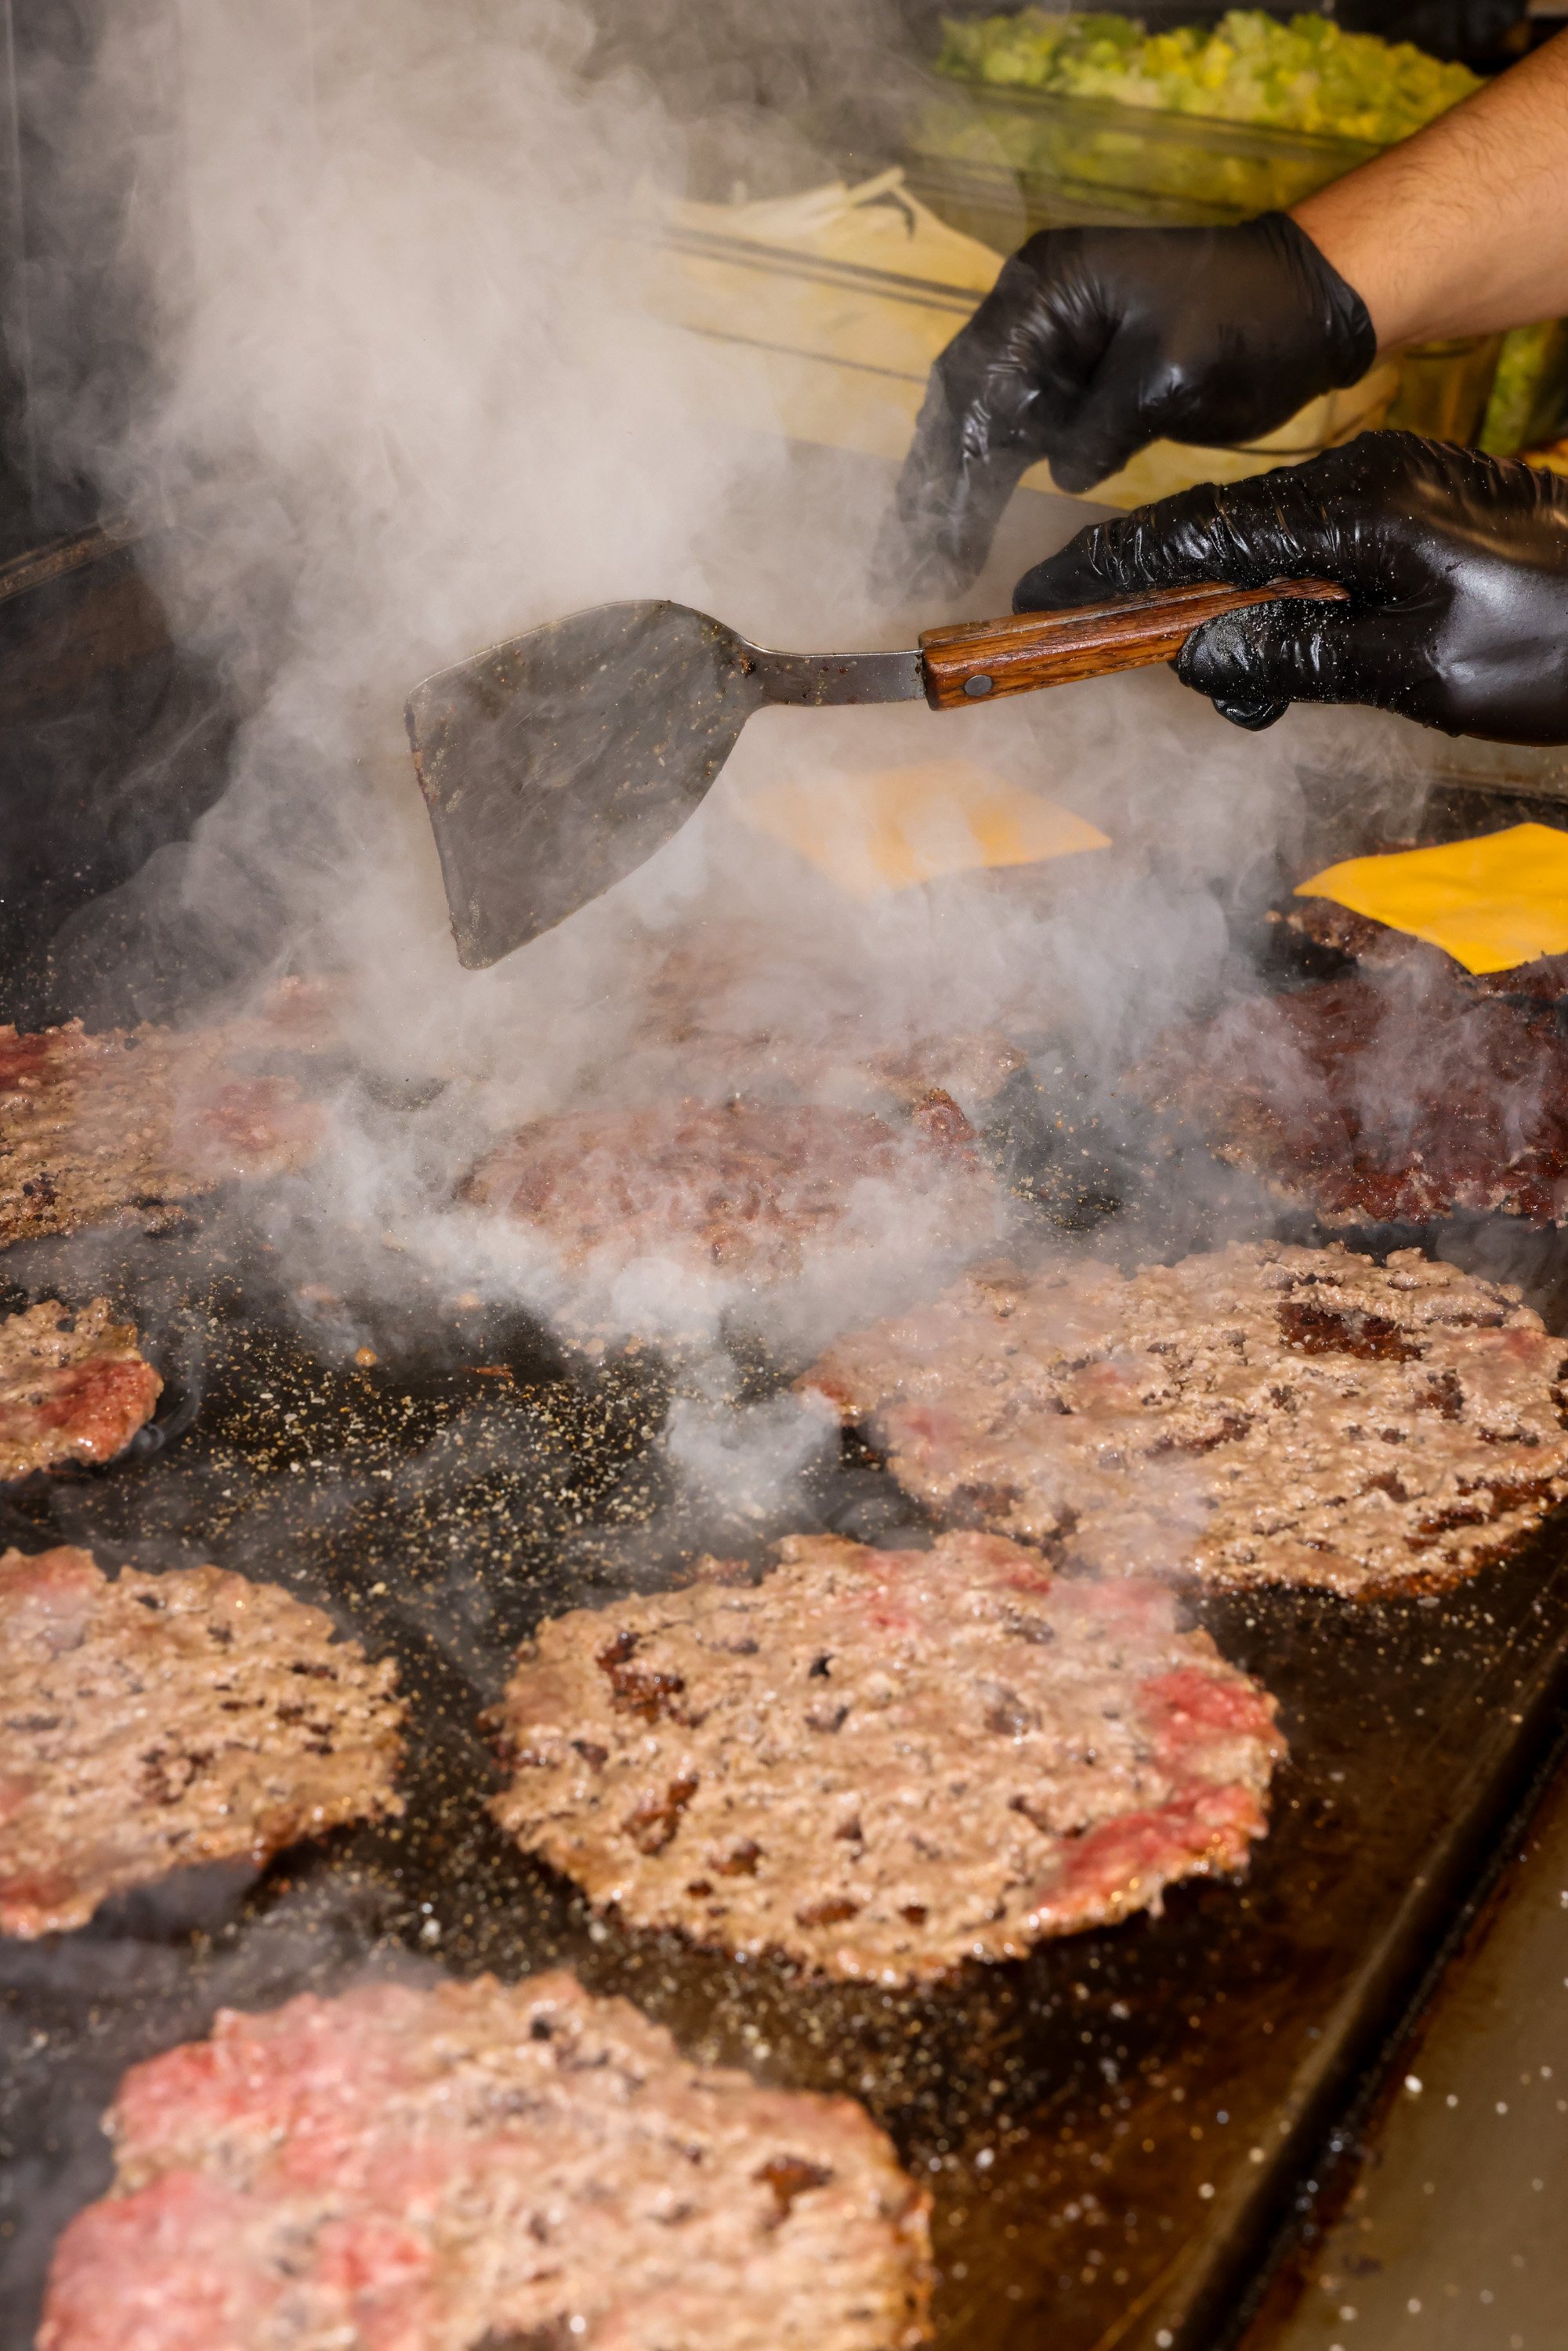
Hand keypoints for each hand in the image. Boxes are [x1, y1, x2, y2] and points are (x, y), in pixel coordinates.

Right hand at [878, 214, 1373, 593]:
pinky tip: (964, 539)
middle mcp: (1035, 313)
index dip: (951, 467)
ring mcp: (1052, 350)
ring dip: (951, 499)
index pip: (977, 385)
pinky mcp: (1077, 388)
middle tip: (900, 566)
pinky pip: (1018, 442)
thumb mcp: (1174, 372)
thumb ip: (1106, 424)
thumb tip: (1062, 471)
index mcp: (1049, 290)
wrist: (1305, 304)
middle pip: (961, 407)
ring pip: (981, 430)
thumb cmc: (1249, 317)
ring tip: (921, 566)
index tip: (935, 535)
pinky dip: (990, 492)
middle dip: (930, 489)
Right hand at [1012, 432, 1567, 742]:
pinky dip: (1280, 605)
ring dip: (1227, 614)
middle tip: (1086, 640)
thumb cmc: (1559, 649)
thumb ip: (1304, 660)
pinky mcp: (1413, 511)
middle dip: (1153, 592)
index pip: (1204, 533)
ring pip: (1267, 546)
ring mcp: (1392, 489)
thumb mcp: (1424, 675)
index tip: (1045, 593)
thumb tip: (1197, 655)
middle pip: (1221, 532)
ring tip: (1235, 693)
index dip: (1114, 567)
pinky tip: (1284, 659)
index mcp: (1361, 511)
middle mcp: (1367, 481)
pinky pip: (1314, 551)